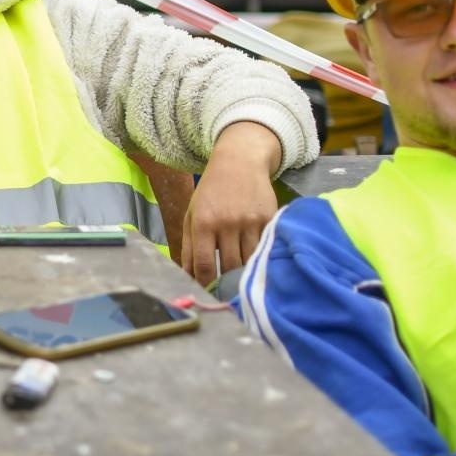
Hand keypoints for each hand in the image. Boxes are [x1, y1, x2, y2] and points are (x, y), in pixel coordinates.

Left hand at [180, 122, 281, 286]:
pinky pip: (266, 247)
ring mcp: (250, 221)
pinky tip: (258, 261)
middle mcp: (226, 222)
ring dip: (246, 272)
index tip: (209, 293)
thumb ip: (188, 247)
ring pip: (250, 260)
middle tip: (227, 290)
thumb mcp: (192, 214)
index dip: (207, 284)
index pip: (206, 265)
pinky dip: (261, 257)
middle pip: (229, 266)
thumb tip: (187, 276)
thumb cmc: (211, 192)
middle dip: (228, 281)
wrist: (239, 162)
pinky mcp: (268, 218)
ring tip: (242, 279)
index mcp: (203, 222)